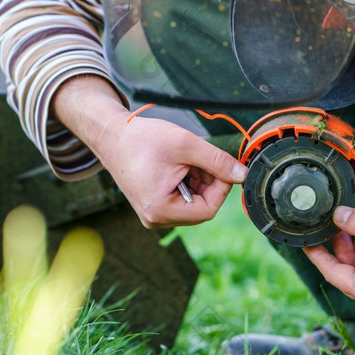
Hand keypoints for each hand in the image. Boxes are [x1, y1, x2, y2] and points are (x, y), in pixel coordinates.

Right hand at [50, 75, 247, 227]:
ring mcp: (154, 215)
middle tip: (200, 159)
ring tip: (185, 160)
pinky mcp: (153, 207)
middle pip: (202, 208)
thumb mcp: (187, 145)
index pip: (208, 210)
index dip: (221, 188)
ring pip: (194, 203)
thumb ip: (218, 162)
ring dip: (198, 181)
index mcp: (161, 210)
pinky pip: (182, 200)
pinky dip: (188, 183)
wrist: (111, 135)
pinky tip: (178, 166)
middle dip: (208, 183)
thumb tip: (242, 175)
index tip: (221, 167)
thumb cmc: (142, 139)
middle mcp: (156, 219)